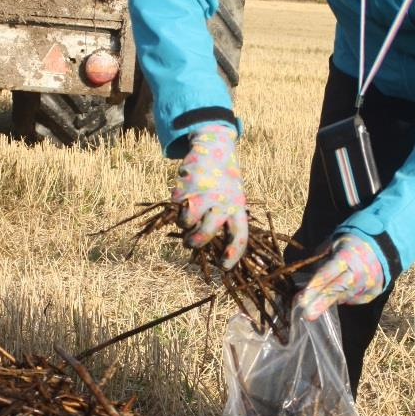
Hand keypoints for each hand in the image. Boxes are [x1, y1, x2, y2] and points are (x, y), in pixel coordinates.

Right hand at [171, 123, 247, 268]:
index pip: (239, 237)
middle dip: (196, 241)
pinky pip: (175, 208)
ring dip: (183, 225)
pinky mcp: (185, 186)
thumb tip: (214, 253)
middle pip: (206, 234)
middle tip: (191, 241)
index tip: (224, 267)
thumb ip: (226, 222)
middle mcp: (222, 202)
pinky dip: (176, 208)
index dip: (232, 255)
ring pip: (186, 223)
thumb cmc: (225, 183)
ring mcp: (202, 194)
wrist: (214, 148)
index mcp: (238, 208)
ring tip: (186, 218)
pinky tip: (182, 199)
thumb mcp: (234, 199)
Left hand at [296, 235, 384, 320]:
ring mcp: (368, 284)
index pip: (327, 274)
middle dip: (320, 303)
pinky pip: (354, 300)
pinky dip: (346, 296)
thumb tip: (308, 279)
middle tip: (308, 315)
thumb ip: (321, 259)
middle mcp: (359, 272)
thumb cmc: (351, 244)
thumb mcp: (334, 243)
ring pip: (344, 297)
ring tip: (331, 288)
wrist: (381, 246)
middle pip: (336, 290)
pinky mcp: (374, 292)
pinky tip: (346, 287)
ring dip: (333, 297)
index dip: (314, 288)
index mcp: (346, 257)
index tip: (301, 300)